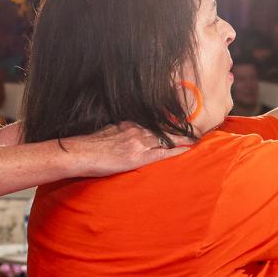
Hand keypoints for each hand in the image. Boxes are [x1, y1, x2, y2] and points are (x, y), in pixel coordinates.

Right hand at [60, 122, 190, 177]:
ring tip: (198, 137)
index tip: (180, 120)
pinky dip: (177, 150)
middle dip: (181, 127)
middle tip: (197, 127)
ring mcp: (138, 143)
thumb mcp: (104, 132)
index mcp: (127, 124)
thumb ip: (117, 130)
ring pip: (166, 138)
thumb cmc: (87, 146)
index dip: (168, 121)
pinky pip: (162, 153)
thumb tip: (122, 132)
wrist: (79, 153)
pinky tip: (188, 149)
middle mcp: (135, 130)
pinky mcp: (138, 156)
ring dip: (183, 137)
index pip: (153, 121)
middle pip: (163, 127)